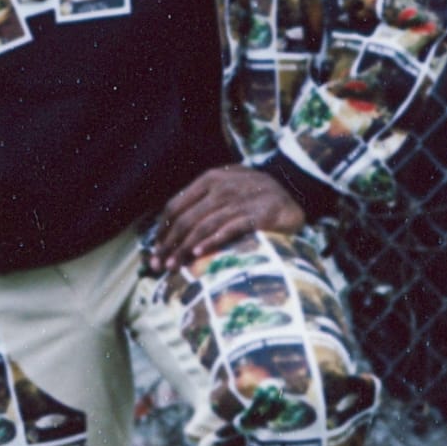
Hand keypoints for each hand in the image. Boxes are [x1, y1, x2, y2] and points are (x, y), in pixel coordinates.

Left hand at [151, 165, 304, 270]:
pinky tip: (198, 254)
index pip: (176, 205)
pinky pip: (228, 229)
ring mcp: (239, 200)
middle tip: (158, 265)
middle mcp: (222, 187)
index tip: (155, 250)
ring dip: (184, 248)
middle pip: (185, 219)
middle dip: (169, 244)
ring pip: (203, 226)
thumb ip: (202, 202)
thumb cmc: (251, 197)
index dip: (162, 230)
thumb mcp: (226, 189)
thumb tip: (170, 230)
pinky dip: (211, 242)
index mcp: (210, 179)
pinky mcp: (257, 215)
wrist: (290, 197)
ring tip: (173, 266)